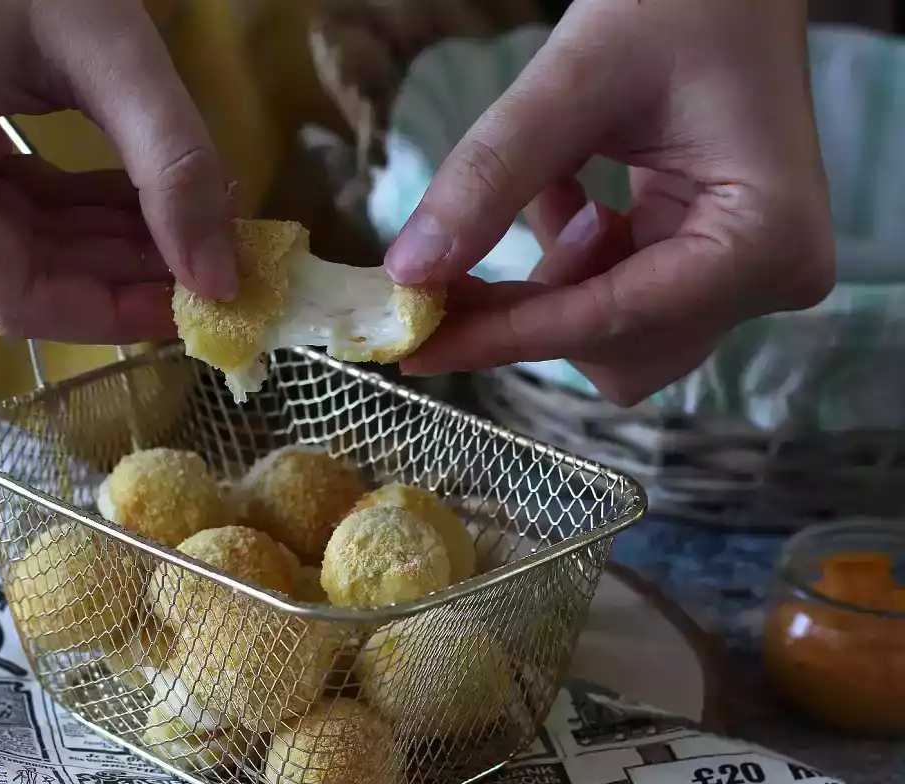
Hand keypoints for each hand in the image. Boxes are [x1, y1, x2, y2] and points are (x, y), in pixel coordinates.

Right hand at [0, 0, 235, 343]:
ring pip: (14, 250)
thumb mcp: (113, 54)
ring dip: (106, 246)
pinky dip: (75, 213)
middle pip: (15, 276)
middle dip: (120, 275)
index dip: (112, 315)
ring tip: (190, 230)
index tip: (195, 307)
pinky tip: (143, 206)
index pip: (14, 296)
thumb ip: (174, 169)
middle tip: (208, 265)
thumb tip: (218, 281)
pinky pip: (0, 210)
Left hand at [389, 0, 835, 405]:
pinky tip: (568, 192)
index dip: (503, 336)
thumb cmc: (676, 0)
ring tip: (556, 187)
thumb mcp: (575, 79)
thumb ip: (489, 178)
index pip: (612, 320)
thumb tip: (408, 276)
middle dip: (529, 312)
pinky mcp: (722, 267)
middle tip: (449, 271)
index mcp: (765, 240)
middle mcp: (774, 278)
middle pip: (617, 350)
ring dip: (553, 287)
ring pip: (616, 339)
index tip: (415, 348)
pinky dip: (572, 266)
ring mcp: (753, 277)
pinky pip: (623, 303)